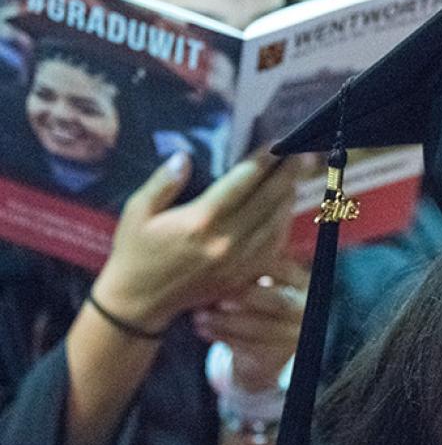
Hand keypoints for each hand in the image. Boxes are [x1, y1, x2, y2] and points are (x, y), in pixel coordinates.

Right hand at [93, 152, 298, 334]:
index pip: (241, 182)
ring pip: (275, 221)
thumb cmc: (135, 252)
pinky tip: (286, 207)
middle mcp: (226, 240)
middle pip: (267, 199)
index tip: (276, 142)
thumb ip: (163, 183)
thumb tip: (184, 156)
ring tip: (299, 173)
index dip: (262, 160)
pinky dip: (283, 223)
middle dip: (287, 173)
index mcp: (200, 220)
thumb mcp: (137, 211)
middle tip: (303, 152)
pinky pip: (273, 245)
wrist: (139, 302)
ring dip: (289, 195)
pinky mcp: (243, 275)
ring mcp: (239, 260)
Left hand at [194, 258, 306, 390]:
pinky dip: (223, 337)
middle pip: (280, 301)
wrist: (259, 351)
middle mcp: (304, 309)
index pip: (285, 270)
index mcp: (301, 284)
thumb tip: (215, 262)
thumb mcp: (254, 285)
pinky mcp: (277, 356)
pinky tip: (203, 330)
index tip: (226, 266)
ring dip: (226, 322)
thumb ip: (244, 272)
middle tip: (219, 299)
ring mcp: (294, 334)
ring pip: (262, 328)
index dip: (256, 268)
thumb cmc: (251, 304)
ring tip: (199, 316)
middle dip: (247, 298)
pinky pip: (250, 347)